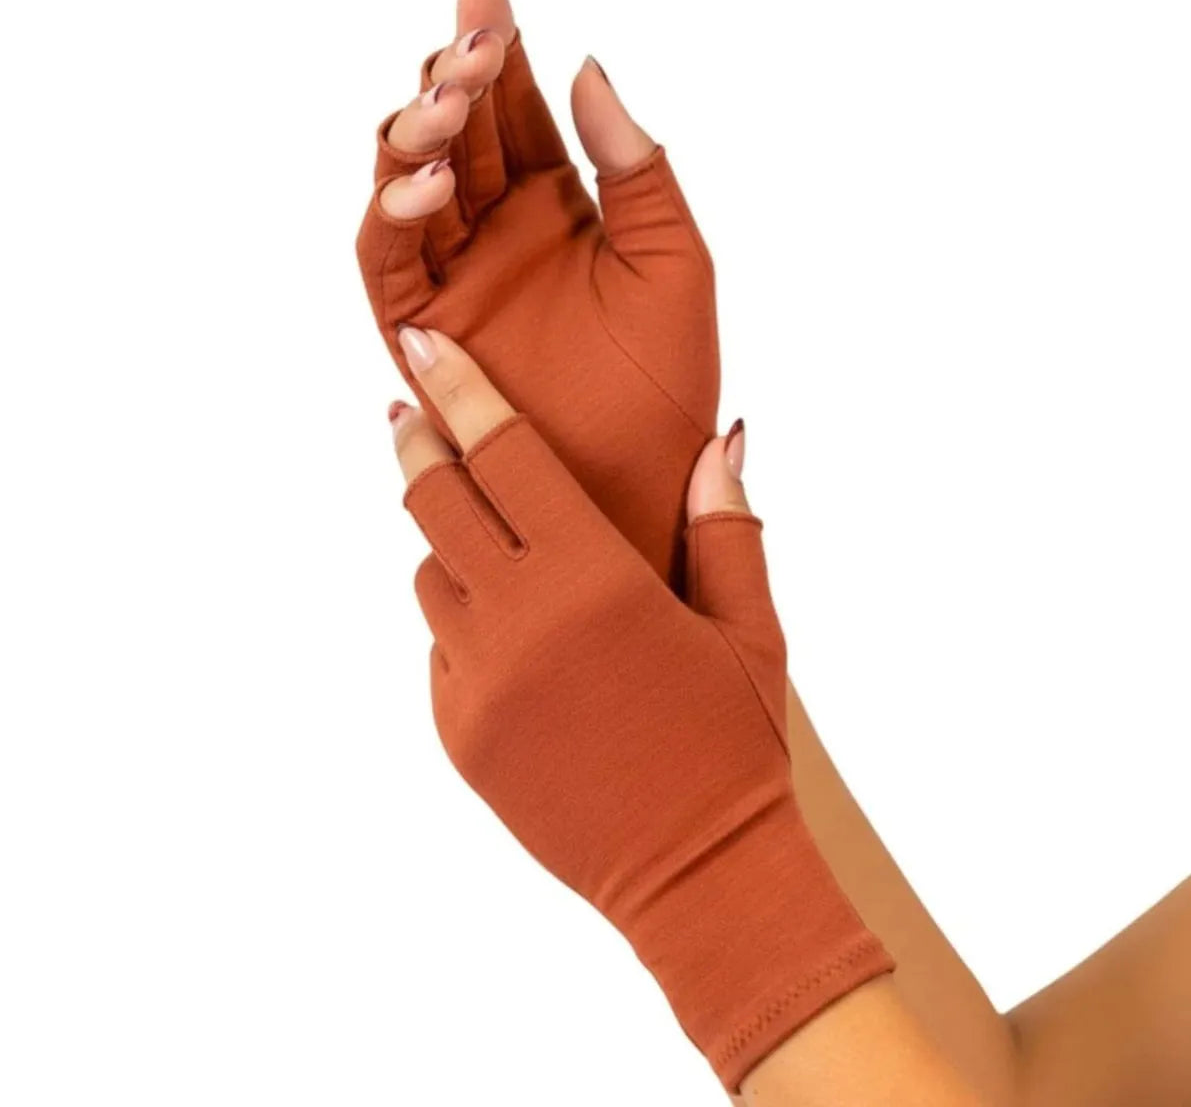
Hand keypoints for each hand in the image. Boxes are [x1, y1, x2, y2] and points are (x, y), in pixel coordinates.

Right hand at [358, 0, 717, 587]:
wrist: (645, 484)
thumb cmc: (670, 383)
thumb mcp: (674, 261)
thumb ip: (635, 169)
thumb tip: (587, 68)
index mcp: (561, 213)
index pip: (516, 114)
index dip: (500, 49)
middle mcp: (498, 239)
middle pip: (456, 137)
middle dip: (455, 77)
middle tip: (471, 35)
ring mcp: (457, 283)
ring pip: (409, 187)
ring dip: (418, 135)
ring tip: (449, 104)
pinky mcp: (422, 334)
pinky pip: (389, 262)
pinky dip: (396, 214)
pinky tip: (433, 180)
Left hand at [386, 332, 891, 1091]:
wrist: (698, 878)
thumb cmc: (735, 745)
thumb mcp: (749, 631)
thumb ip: (723, 528)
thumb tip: (722, 440)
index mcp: (593, 580)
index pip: (503, 454)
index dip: (458, 388)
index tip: (421, 341)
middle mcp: (518, 624)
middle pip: (434, 502)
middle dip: (419, 444)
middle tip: (412, 411)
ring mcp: (477, 684)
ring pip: (431, 576)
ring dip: (453, 545)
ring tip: (502, 548)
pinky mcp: (457, 735)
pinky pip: (441, 649)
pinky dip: (467, 624)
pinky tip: (521, 640)